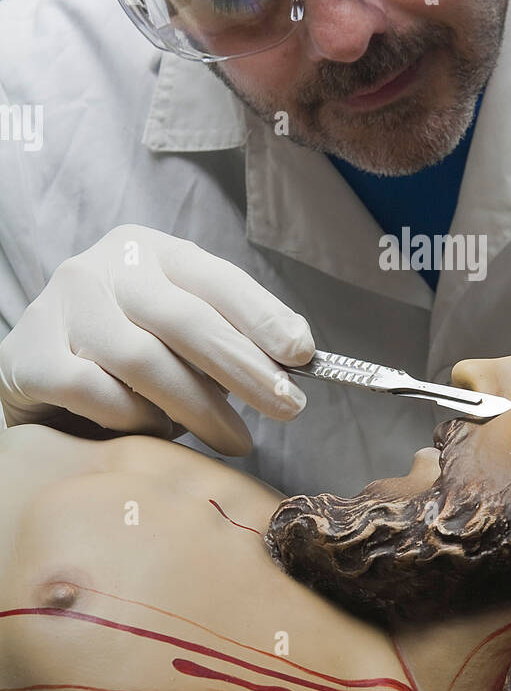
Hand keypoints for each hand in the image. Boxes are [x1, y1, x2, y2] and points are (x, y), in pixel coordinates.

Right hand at [0, 225, 314, 454]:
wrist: (34, 377)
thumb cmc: (124, 358)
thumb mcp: (179, 334)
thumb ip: (230, 336)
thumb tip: (297, 354)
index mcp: (149, 251)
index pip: (216, 278)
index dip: (263, 316)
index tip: (302, 353)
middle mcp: (102, 267)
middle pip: (185, 318)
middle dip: (245, 368)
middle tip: (287, 409)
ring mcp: (60, 307)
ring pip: (143, 360)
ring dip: (197, 408)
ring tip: (234, 440)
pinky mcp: (27, 355)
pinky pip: (94, 393)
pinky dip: (133, 420)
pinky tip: (153, 434)